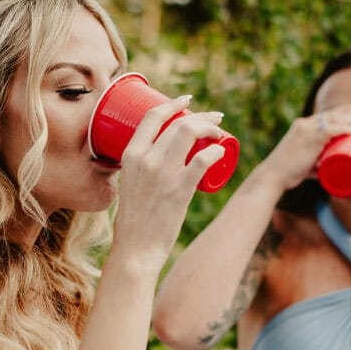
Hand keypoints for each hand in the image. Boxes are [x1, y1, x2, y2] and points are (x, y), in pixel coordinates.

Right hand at [110, 96, 225, 275]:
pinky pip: (204, 159)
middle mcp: (145, 158)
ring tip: (220, 132)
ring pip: (190, 132)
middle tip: (215, 120)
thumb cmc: (133, 220)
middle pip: (178, 122)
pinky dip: (216, 150)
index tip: (188, 101)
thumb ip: (139, 168)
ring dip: (210, 127)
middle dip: (201, 116)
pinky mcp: (179, 189)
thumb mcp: (128, 183)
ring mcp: (162, 173)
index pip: (152, 116)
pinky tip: (222, 151)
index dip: (172, 103)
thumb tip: (156, 159)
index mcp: (130, 154)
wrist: (135, 248)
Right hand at [259, 104, 350, 190]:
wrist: (273, 175)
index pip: (328, 115)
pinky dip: (342, 129)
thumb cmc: (287, 173)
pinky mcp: (308, 139)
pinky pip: (329, 130)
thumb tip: (331, 171)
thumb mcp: (305, 164)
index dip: (344, 111)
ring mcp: (306, 130)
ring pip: (335, 120)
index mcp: (303, 127)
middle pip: (334, 114)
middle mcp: (305, 124)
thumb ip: (318, 165)